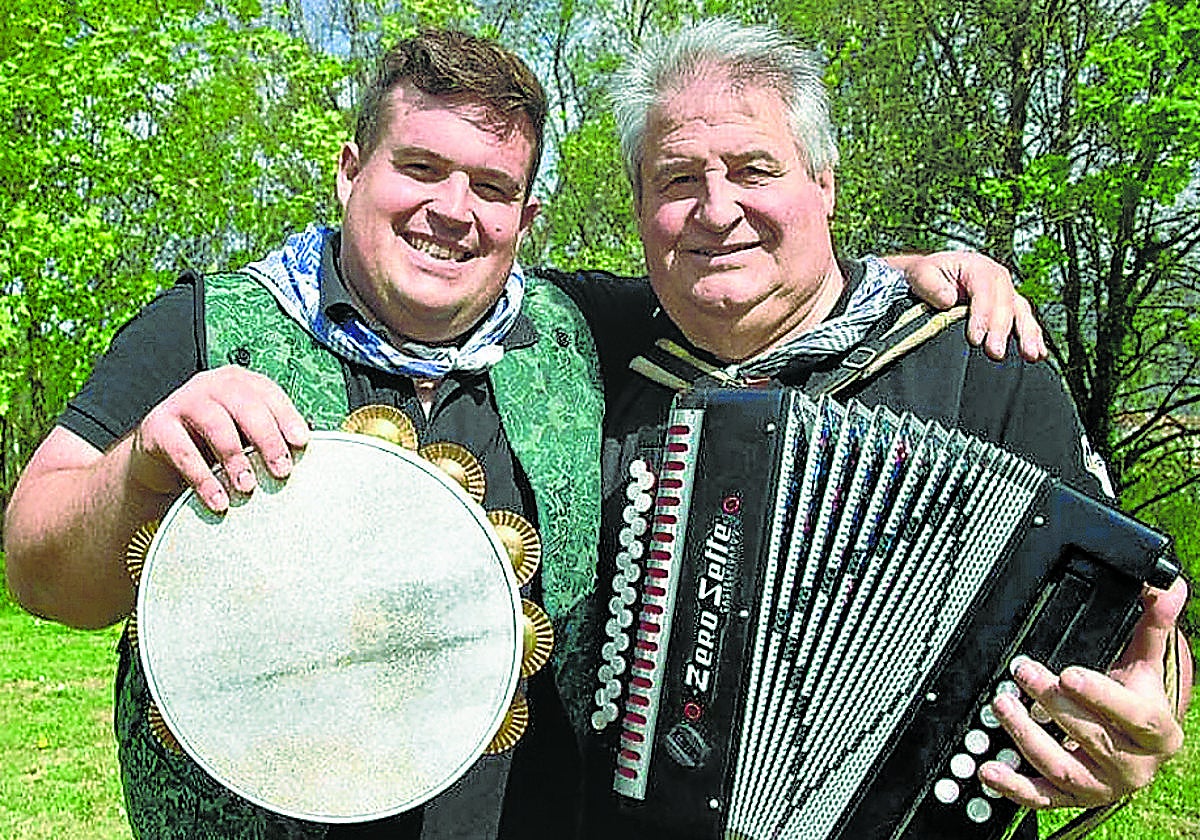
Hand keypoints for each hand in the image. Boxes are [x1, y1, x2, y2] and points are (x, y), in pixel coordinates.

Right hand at [129, 365, 310, 511]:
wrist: (158, 457)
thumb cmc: (212, 445)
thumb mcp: (243, 434)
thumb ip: (269, 436)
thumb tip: (308, 455)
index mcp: (238, 383)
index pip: (268, 393)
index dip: (287, 417)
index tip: (302, 443)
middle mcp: (211, 385)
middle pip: (245, 405)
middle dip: (267, 439)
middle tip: (281, 471)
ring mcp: (182, 402)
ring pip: (216, 424)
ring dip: (236, 459)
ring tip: (247, 488)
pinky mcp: (157, 426)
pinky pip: (183, 452)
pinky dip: (204, 478)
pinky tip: (218, 500)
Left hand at [898, 250, 1046, 362]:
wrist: (935, 278)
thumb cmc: (927, 276)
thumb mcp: (921, 273)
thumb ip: (930, 284)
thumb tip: (948, 299)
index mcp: (978, 267)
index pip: (984, 291)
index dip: (981, 315)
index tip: (975, 339)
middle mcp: (998, 279)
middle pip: (1005, 305)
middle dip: (1001, 330)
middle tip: (994, 353)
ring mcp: (1007, 295)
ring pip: (1022, 313)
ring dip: (1028, 335)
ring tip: (1030, 355)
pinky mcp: (1011, 310)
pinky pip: (1026, 322)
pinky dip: (1034, 338)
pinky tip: (1039, 354)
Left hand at [979, 577, 1190, 808]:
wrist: (1137, 748)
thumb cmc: (1138, 701)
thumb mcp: (1147, 666)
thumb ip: (1152, 626)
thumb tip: (1165, 586)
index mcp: (1157, 731)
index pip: (1134, 716)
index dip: (1101, 696)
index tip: (1068, 672)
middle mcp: (1133, 765)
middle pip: (1089, 736)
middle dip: (1051, 702)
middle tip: (1021, 671)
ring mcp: (1101, 785)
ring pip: (1062, 768)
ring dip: (1026, 737)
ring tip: (1001, 705)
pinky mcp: (1073, 800)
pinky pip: (1041, 799)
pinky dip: (1013, 787)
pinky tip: (989, 769)